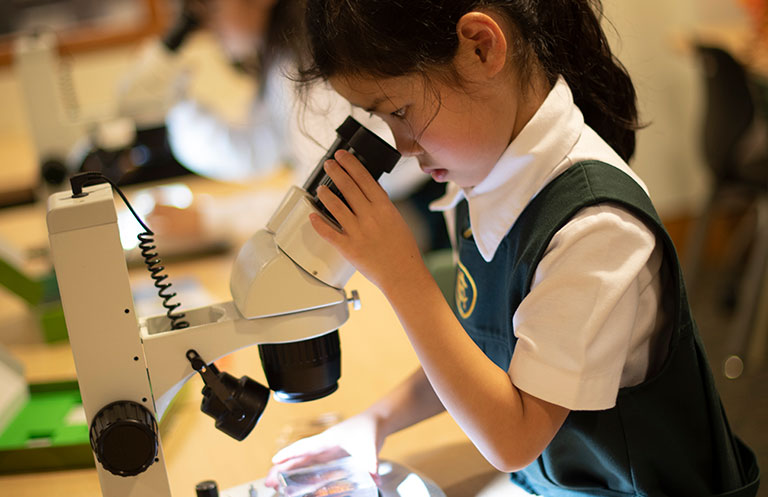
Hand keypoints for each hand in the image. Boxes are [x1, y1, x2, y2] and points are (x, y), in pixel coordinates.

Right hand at [265, 412, 383, 488]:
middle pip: (298, 457)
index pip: (304, 447)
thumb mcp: (369, 446)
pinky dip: (305, 473)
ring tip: (278, 484)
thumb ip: (371, 462)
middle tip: (269, 482)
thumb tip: (374, 477)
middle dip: (282, 468)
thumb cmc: (369, 427)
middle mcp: (324, 445)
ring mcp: (328, 450)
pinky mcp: (334, 455)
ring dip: (290, 471)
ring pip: (304, 462)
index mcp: (327, 440)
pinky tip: (302, 483)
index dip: (289, 454)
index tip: (274, 461)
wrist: (378, 421)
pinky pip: (314, 466)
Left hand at [310, 150, 426, 291]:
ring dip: (325, 194)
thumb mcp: (396, 220)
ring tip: (320, 187)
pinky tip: (312, 216)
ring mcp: (358, 232)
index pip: (365, 178)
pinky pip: (329, 233)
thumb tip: (368, 193)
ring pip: (336, 206)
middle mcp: (370, 217)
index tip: (343, 156)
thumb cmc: (402, 250)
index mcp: (384, 208)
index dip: (351, 165)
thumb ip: (381, 206)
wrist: (403, 274)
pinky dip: (318, 223)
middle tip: (329, 165)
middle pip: (348, 187)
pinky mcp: (348, 248)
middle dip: (336, 172)